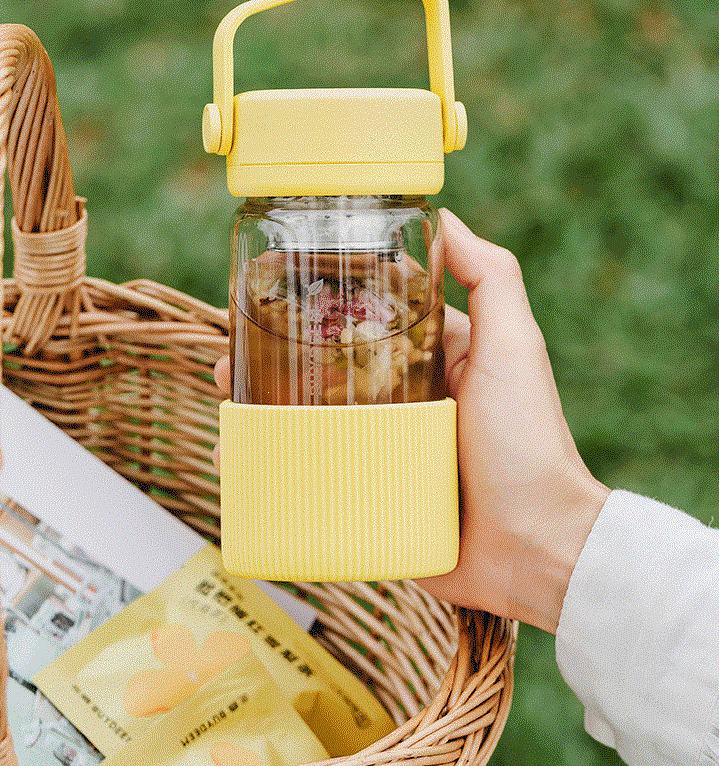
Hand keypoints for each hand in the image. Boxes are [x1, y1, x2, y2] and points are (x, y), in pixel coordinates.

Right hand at [212, 211, 608, 632]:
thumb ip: (490, 278)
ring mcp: (383, 455)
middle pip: (321, 371)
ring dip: (258, 414)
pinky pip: (312, 483)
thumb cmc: (530, 441)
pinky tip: (236, 462)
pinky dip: (270, 473)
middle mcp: (403, 403)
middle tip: (230, 361)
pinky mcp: (371, 504)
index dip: (313, 305)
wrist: (539, 548)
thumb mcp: (514, 345)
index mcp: (433, 360)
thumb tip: (446, 216)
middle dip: (269, 361)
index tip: (267, 294)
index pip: (361, 319)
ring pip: (306, 425)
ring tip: (227, 406)